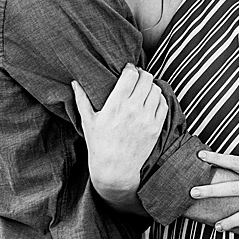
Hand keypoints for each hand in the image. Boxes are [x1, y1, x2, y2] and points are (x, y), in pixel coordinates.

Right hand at [72, 66, 165, 195]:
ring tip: (144, 88)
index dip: (130, 69)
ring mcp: (147, 118)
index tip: (128, 69)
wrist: (115, 169)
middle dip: (142, 74)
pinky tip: (151, 99)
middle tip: (137, 76)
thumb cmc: (99, 145)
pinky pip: (163, 104)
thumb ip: (82, 100)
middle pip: (146, 79)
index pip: (130, 76)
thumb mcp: (88, 121)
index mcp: (116, 105)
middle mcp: (134, 110)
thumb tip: (75, 82)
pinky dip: (159, 98)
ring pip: (156, 90)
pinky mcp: (156, 127)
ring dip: (151, 85)